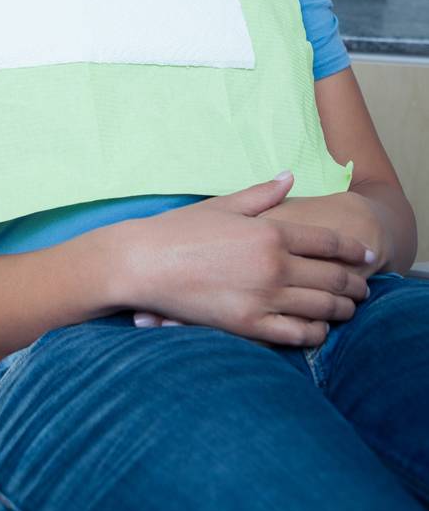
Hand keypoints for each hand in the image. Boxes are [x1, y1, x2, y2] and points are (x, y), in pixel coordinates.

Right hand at [118, 172, 372, 346]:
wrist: (144, 263)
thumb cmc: (180, 230)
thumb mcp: (223, 205)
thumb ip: (262, 194)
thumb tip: (289, 177)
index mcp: (270, 231)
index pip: (327, 242)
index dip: (352, 249)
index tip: (366, 255)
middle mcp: (274, 265)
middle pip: (333, 277)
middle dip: (354, 283)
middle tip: (364, 287)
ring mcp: (264, 297)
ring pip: (322, 307)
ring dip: (343, 309)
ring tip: (349, 309)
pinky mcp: (250, 325)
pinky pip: (298, 333)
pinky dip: (316, 332)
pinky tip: (319, 327)